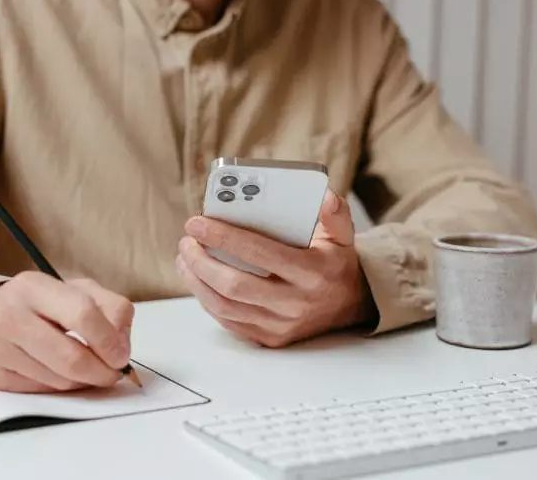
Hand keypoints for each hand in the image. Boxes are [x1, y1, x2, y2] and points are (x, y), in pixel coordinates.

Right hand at [0, 273, 133, 392]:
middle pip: (70, 357)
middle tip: (112, 373)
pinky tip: (60, 373)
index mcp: (32, 286)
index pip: (82, 314)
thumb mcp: (78, 292)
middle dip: (101, 371)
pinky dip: (60, 387)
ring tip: (87, 370)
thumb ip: (111, 309)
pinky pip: (41, 391)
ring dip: (82, 381)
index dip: (108, 340)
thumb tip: (121, 347)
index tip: (121, 355)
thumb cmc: (40, 305)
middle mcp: (6, 314)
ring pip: (58, 380)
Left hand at [176, 188, 371, 347]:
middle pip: (234, 284)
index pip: (259, 252)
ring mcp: (281, 325)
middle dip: (201, 261)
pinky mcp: (270, 339)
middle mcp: (295, 303)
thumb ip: (335, 214)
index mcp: (311, 272)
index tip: (196, 222)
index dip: (223, 237)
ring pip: (225, 307)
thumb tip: (325, 197)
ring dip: (197, 281)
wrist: (351, 305)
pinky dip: (207, 300)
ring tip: (186, 258)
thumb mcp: (343, 236)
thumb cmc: (335, 263)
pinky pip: (229, 322)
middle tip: (186, 241)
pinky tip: (198, 279)